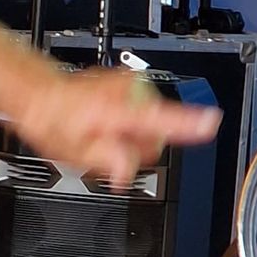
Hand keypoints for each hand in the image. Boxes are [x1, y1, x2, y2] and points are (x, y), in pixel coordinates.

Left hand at [5, 64, 217, 188]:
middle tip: (107, 147)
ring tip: (103, 135)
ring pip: (152, 127)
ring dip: (132, 137)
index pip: (159, 118)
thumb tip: (126, 172)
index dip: (188, 124)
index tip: (211, 121)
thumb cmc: (57, 122)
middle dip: (137, 149)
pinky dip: (128, 124)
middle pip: (159, 136)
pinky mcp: (131, 84)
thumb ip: (109, 161)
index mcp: (116, 111)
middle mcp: (128, 94)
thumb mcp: (75, 153)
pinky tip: (106, 126)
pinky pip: (144, 114)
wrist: (44, 96)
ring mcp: (130, 85)